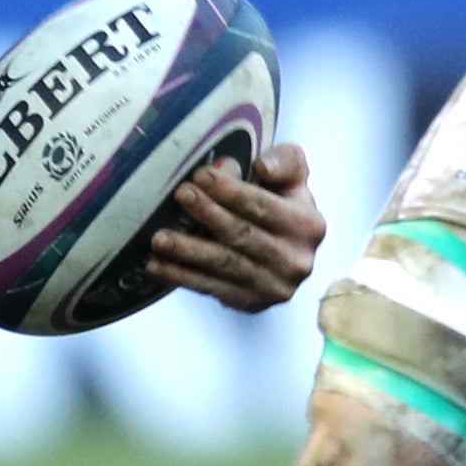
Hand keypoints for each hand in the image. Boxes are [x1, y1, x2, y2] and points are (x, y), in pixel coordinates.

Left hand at [143, 139, 322, 312]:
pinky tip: (156, 266)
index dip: (231, 191)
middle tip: (180, 195)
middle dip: (208, 214)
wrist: (286, 248)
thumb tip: (263, 167)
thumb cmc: (281, 202)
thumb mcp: (294, 175)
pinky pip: (212, 288)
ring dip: (188, 251)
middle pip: (242, 236)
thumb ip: (285, 161)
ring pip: (224, 265)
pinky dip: (181, 277)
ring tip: (160, 238)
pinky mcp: (252, 304)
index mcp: (308, 226)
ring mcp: (274, 287)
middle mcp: (296, 261)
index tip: (200, 175)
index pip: (264, 206)